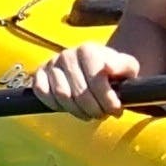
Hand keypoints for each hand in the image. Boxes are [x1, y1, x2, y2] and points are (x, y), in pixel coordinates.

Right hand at [30, 40, 145, 116]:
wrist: (93, 69)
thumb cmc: (112, 72)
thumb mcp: (127, 67)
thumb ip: (123, 66)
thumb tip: (108, 67)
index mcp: (88, 50)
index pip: (96, 81)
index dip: (108, 100)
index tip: (116, 110)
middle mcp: (67, 54)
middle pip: (80, 93)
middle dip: (94, 109)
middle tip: (103, 115)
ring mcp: (51, 64)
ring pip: (62, 96)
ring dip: (78, 111)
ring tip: (89, 113)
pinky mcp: (39, 74)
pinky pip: (43, 94)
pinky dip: (56, 105)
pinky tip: (70, 107)